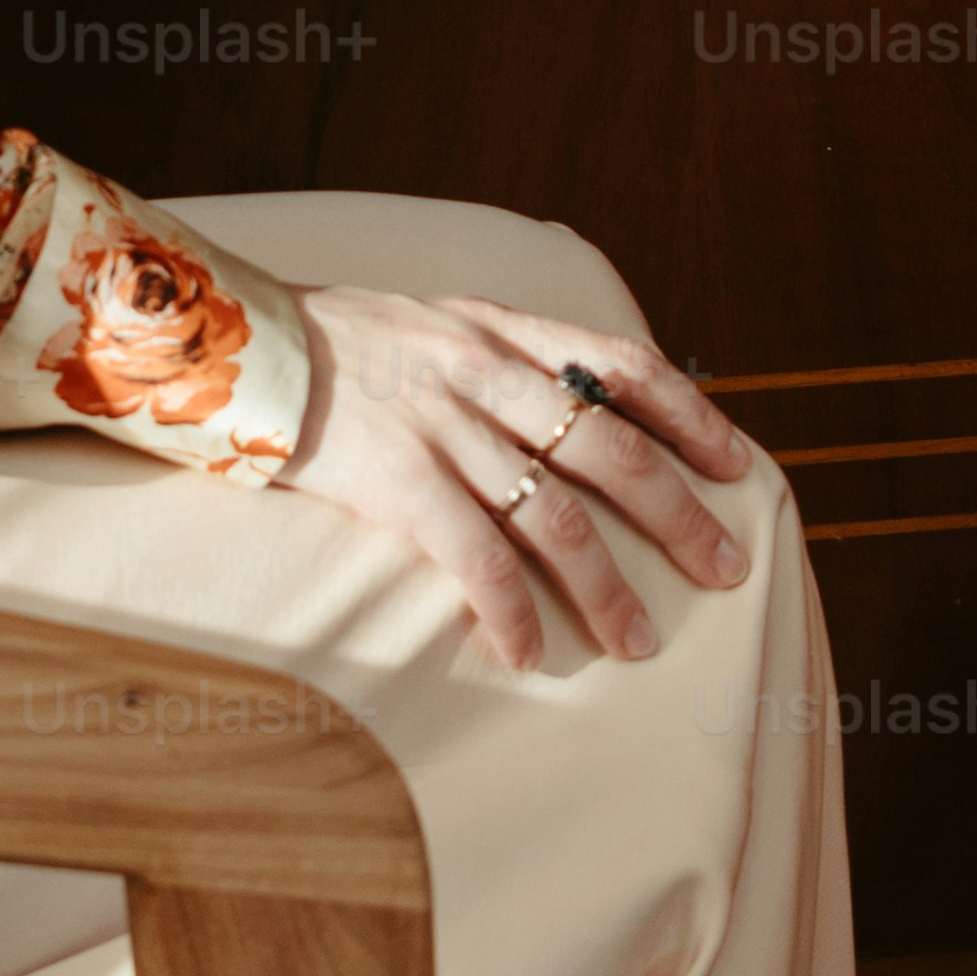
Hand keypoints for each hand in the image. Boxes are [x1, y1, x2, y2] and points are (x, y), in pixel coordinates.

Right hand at [278, 286, 758, 674]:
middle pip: (612, 448)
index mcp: (502, 328)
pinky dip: (511, 608)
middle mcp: (485, 370)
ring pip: (556, 513)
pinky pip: (475, 554)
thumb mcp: (436, 324)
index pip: (625, 364)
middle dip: (678, 514)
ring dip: (607, 584)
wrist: (240, 345)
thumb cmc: (340, 345)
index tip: (736, 463)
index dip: (690, 415)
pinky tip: (529, 651)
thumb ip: (501, 359)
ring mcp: (443, 424)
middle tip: (724, 567)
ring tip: (638, 638)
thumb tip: (573, 415)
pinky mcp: (396, 478)